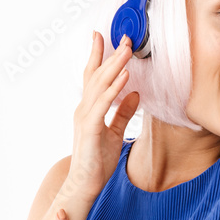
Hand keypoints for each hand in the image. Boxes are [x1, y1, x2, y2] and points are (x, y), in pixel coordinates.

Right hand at [66, 32, 140, 201]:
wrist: (86, 183)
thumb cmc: (97, 160)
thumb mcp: (115, 132)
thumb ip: (123, 113)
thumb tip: (135, 94)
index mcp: (90, 108)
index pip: (93, 77)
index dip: (99, 56)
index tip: (104, 36)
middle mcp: (84, 108)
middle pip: (97, 75)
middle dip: (111, 55)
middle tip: (124, 37)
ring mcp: (85, 117)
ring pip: (100, 85)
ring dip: (114, 66)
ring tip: (126, 50)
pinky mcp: (90, 128)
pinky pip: (103, 104)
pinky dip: (114, 89)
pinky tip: (125, 77)